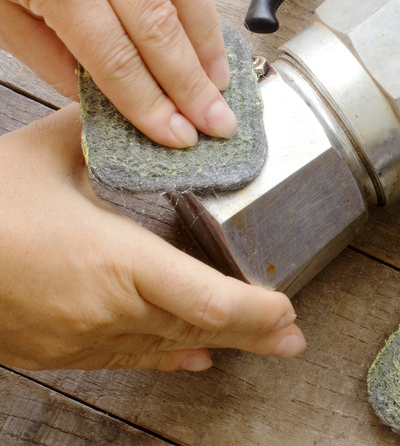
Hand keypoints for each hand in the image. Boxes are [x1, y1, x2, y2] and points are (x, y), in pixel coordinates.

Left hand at [0, 0, 235, 147]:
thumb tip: (102, 95)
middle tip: (215, 122)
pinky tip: (204, 30)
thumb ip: (48, 53)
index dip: (150, 104)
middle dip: (192, 84)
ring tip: (219, 82)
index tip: (175, 134)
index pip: (116, 56)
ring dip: (207, 42)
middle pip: (161, 27)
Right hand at [0, 108, 305, 370]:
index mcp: (114, 261)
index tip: (290, 311)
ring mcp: (81, 338)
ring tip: (257, 340)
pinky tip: (192, 354)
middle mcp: (107, 310)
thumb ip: (101, 133)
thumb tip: (134, 107)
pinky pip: (127, 357)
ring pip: (167, 346)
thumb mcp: (43, 155)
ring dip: (215, 342)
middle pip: (200, 331)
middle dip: (254, 334)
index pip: (211, 301)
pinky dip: (167, 352)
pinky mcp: (57, 351)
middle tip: (292, 338)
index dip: (259, 313)